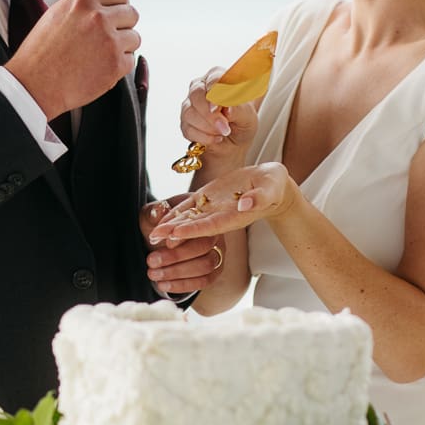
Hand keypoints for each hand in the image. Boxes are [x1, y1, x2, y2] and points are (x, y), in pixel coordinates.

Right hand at [4, 0, 139, 119]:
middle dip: (123, 25)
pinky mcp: (115, 65)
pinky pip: (130, 60)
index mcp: (83, 0)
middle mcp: (99, 17)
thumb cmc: (41, 50)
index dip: (119, 5)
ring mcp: (109, 41)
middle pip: (132, 14)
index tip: (114, 16)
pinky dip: (118, 66)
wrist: (34, 85)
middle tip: (106, 39)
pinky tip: (99, 68)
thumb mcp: (58, 14)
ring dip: (123, 46)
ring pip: (134, 38)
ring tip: (100, 55)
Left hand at [140, 193, 222, 294]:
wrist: (160, 243)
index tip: (159, 240)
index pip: (197, 225)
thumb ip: (153, 213)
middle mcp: (215, 235)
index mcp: (203, 217)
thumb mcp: (151, 217)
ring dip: (177, 272)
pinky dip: (181, 285)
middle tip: (151, 260)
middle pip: (203, 246)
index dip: (179, 235)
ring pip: (205, 266)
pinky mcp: (214, 272)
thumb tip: (156, 210)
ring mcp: (217, 254)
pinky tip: (162, 284)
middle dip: (175, 256)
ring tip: (153, 273)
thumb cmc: (158, 227)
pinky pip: (203, 281)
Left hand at [146, 163, 298, 243]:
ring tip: (151, 233)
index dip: (193, 230)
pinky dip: (175, 212)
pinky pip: (189, 206)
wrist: (270, 185)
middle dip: (174, 233)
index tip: (176, 234)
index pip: (211, 226)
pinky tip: (160, 217)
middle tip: (154, 239)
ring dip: (170, 226)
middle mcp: (220, 217)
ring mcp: (212, 208)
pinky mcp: (208, 198)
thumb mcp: (270, 188)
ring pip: (189, 219)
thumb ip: (258, 198)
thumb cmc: (273, 186)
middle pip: (195, 227)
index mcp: (235, 217)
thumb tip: (245, 204)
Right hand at [179, 66, 259, 157]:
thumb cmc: (242, 123)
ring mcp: (190, 105)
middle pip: (196, 94)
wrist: (236, 142)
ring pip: (189, 113)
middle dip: (210, 114)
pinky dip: (203, 137)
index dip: (216, 93)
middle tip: (224, 126)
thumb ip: (238, 110)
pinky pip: (187, 129)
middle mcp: (201, 88)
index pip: (214, 78)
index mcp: (219, 77)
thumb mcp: (248, 117)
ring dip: (208, 127)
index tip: (219, 107)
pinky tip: (216, 138)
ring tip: (224, 132)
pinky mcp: (185, 122)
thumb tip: (227, 108)